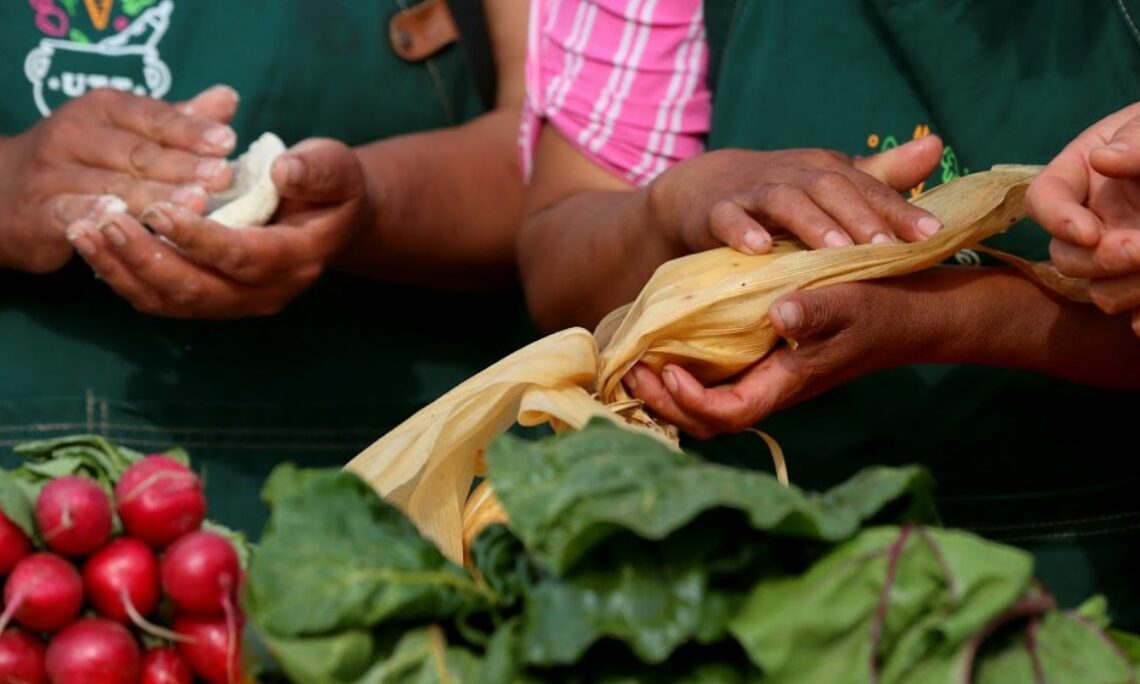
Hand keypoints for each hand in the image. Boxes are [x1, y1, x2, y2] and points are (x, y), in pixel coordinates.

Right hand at [0, 86, 237, 272]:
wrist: (5, 191)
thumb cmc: (85, 160)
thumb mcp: (128, 132)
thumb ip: (178, 122)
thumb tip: (228, 98)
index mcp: (104, 109)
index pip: (154, 118)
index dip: (191, 131)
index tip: (228, 142)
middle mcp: (76, 134)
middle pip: (139, 153)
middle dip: (183, 166)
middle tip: (222, 177)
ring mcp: (54, 173)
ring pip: (113, 186)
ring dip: (155, 196)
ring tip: (195, 204)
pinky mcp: (39, 212)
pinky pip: (71, 213)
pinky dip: (96, 216)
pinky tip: (125, 223)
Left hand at [66, 139, 367, 317]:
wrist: (330, 218)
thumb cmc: (330, 187)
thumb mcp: (337, 167)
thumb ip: (316, 168)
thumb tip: (284, 170)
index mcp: (298, 260)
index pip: (244, 258)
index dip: (200, 239)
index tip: (158, 209)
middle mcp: (267, 293)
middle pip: (199, 291)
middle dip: (147, 259)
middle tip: (103, 221)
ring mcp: (237, 303)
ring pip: (172, 301)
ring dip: (124, 271)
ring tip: (83, 231)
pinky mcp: (210, 299)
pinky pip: (160, 299)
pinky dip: (124, 276)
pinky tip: (94, 244)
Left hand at [626, 280, 927, 437]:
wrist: (917, 314)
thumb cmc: (885, 311)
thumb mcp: (852, 304)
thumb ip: (816, 312)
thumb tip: (779, 313)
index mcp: (786, 384)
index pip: (726, 414)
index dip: (689, 401)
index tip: (666, 367)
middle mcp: (771, 387)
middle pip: (705, 420)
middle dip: (663, 402)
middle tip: (631, 368)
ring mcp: (768, 377)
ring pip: (707, 404)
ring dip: (668, 389)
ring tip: (639, 360)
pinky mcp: (768, 360)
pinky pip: (718, 380)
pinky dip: (687, 371)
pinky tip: (670, 345)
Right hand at [646, 136, 945, 256]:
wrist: (704, 190)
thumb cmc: (779, 192)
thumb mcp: (830, 183)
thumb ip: (881, 175)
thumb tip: (937, 146)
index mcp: (825, 170)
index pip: (868, 187)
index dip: (899, 209)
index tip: (931, 235)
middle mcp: (793, 175)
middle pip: (830, 188)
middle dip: (860, 216)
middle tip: (886, 247)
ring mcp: (752, 192)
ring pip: (785, 201)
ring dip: (811, 223)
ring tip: (835, 249)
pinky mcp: (716, 212)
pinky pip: (728, 219)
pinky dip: (742, 231)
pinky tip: (759, 249)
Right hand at [1025, 102, 1139, 333]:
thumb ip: (1136, 141)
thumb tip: (1103, 160)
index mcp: (1081, 175)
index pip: (1044, 199)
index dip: (1056, 221)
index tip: (1089, 232)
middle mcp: (1092, 220)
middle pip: (1066, 257)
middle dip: (1100, 260)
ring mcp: (1118, 253)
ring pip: (1100, 291)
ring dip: (1127, 288)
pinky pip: (1135, 312)